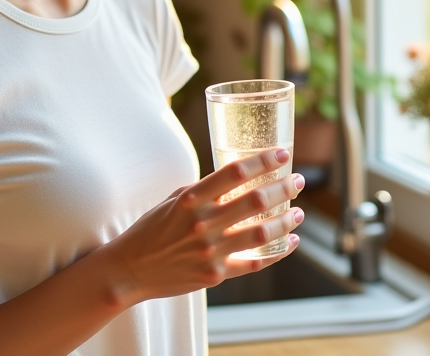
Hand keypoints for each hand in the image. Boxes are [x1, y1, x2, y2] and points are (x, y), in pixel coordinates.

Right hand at [96, 149, 304, 304]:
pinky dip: (277, 252)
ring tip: (299, 212)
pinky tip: (291, 242)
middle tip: (298, 181)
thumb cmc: (152, 230)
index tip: (283, 154)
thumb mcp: (173, 201)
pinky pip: (254, 263)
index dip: (263, 161)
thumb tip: (237, 179)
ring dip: (286, 221)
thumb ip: (204, 191)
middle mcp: (202, 224)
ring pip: (261, 234)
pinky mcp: (215, 274)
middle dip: (283, 188)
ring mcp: (210, 251)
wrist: (130, 269)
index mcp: (191, 199)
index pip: (234, 173)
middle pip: (255, 201)